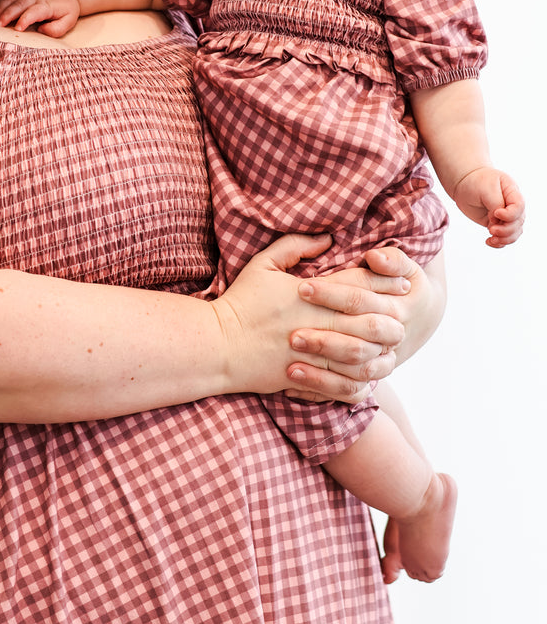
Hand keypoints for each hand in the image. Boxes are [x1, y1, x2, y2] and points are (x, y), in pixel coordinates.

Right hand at [0, 0, 80, 36]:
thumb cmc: (67, 9)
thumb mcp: (69, 21)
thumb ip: (57, 29)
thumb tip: (41, 30)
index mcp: (46, 5)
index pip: (34, 12)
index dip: (25, 19)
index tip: (17, 28)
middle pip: (19, 4)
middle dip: (7, 14)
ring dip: (0, 7)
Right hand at [212, 234, 405, 400]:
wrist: (218, 345)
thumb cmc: (240, 302)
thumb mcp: (263, 263)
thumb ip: (295, 246)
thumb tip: (328, 239)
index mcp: (311, 293)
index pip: (361, 285)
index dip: (387, 283)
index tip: (402, 282)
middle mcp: (317, 323)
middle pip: (371, 321)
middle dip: (393, 318)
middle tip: (405, 315)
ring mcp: (313, 354)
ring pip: (363, 356)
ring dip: (382, 351)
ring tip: (392, 346)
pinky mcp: (307, 378)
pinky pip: (345, 384)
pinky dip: (362, 380)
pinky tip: (370, 374)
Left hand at [286, 246, 446, 400]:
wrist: (418, 315)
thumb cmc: (398, 283)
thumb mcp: (403, 265)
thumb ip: (391, 258)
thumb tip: (373, 257)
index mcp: (397, 307)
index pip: (361, 299)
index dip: (331, 293)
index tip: (301, 288)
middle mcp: (392, 338)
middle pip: (357, 343)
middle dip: (325, 341)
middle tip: (293, 336)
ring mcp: (381, 361)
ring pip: (356, 371)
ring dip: (323, 370)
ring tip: (291, 364)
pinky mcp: (369, 378)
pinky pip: (350, 391)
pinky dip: (323, 388)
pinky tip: (294, 381)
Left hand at [453, 167, 524, 246]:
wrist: (464, 183)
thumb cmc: (475, 182)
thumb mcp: (486, 188)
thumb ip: (495, 204)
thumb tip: (497, 220)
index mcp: (512, 191)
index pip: (519, 206)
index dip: (510, 214)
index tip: (495, 213)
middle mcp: (513, 205)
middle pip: (518, 222)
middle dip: (506, 230)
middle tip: (491, 229)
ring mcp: (506, 215)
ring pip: (514, 232)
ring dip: (504, 239)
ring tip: (491, 238)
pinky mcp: (498, 223)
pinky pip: (505, 237)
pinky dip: (499, 243)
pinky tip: (489, 241)